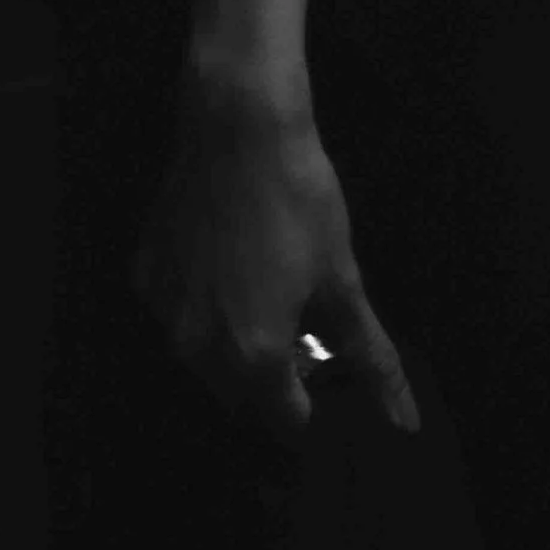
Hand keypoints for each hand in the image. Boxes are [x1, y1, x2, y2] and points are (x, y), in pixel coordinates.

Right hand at [135, 77, 418, 445]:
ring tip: (263, 289)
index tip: (325, 368)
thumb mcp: (342, 279)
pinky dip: (199, 306)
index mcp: (254, 360)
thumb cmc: (299, 200)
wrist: (237, 125)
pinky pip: (175, 315)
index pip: (287, 420)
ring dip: (232, 346)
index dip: (313, 399)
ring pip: (203, 359)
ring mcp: (164, 314)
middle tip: (299, 324)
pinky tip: (223, 263)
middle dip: (272, 376)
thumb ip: (372, 358)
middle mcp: (199, 351)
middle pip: (242, 396)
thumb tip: (405, 424)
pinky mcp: (143, 275)